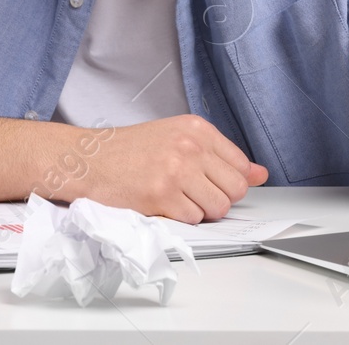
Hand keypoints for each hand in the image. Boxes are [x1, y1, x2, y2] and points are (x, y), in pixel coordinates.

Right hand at [58, 114, 268, 223]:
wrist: (88, 159)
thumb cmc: (128, 151)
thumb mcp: (177, 139)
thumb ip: (220, 156)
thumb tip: (261, 173)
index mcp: (196, 129)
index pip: (241, 166)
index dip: (228, 182)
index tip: (210, 182)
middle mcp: (190, 146)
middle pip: (235, 190)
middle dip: (218, 199)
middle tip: (191, 193)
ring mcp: (177, 171)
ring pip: (218, 208)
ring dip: (199, 211)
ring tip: (174, 197)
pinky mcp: (162, 196)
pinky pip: (193, 219)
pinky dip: (179, 218)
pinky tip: (160, 203)